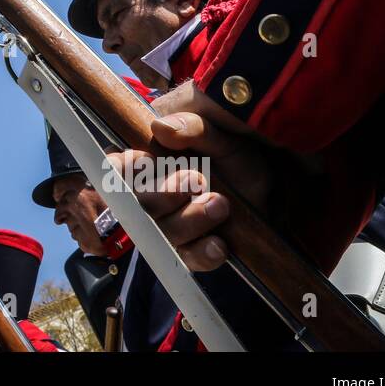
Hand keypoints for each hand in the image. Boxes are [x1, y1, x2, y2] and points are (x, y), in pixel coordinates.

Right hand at [106, 83, 274, 270]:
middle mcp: (150, 196)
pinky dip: (202, 253)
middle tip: (195, 179)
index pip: (114, 168)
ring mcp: (170, 225)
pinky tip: (219, 243)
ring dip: (188, 220)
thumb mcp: (219, 132)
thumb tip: (160, 127)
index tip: (145, 160)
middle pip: (138, 206)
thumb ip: (193, 126)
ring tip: (219, 204)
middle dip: (162, 195)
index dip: (123, 169)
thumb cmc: (233, 152)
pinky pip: (187, 259)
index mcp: (146, 162)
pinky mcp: (192, 249)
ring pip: (162, 233)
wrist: (270, 185)